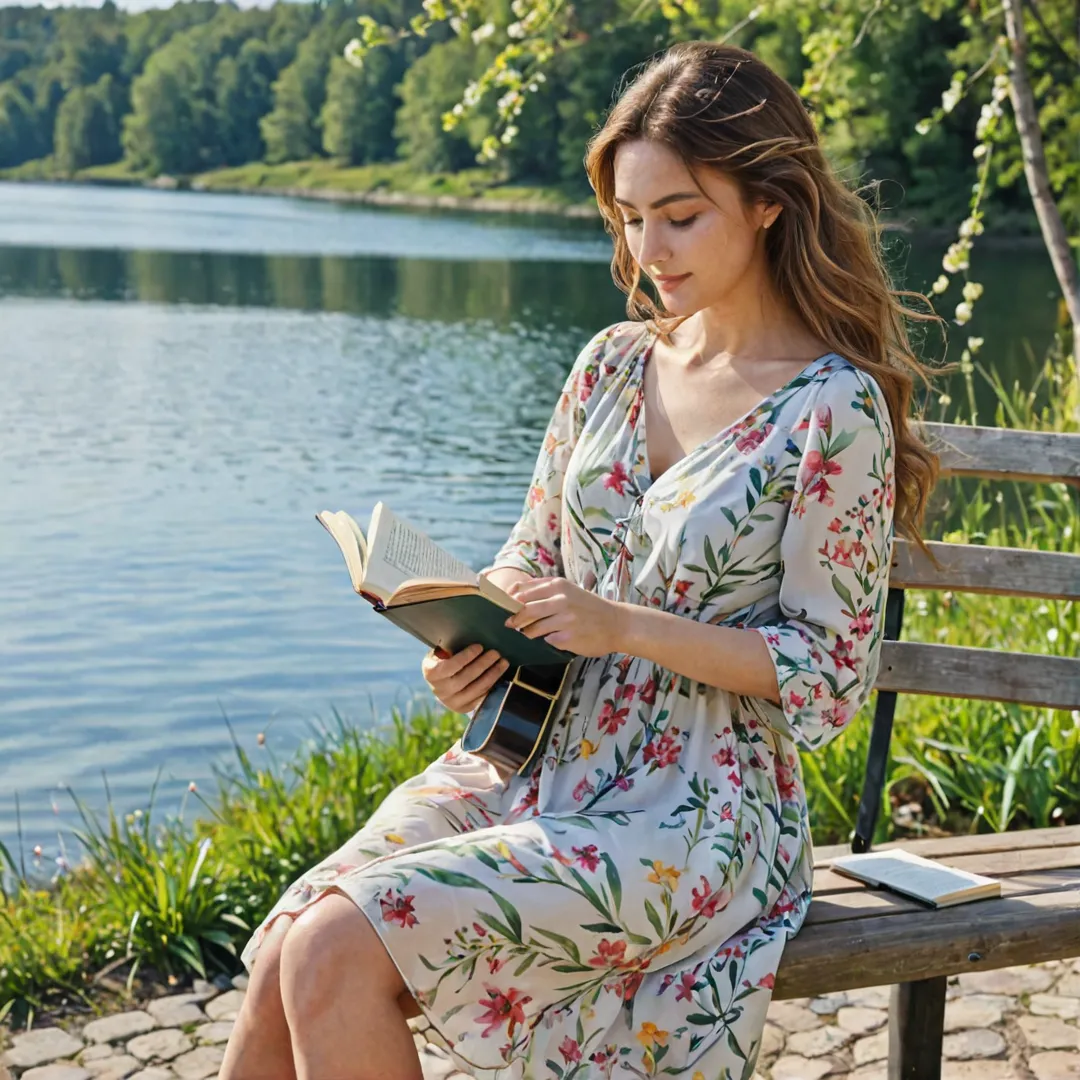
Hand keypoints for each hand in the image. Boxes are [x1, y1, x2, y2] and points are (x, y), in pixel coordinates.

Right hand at [421, 643, 509, 714]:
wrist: (442, 681)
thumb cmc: (445, 659)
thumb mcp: (443, 652)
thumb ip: (452, 647)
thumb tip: (470, 637)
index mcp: (431, 673)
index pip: (450, 666)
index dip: (466, 656)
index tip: (480, 647)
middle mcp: (439, 690)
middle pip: (465, 678)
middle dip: (483, 664)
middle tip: (495, 653)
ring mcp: (451, 702)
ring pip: (476, 689)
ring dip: (492, 675)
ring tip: (503, 662)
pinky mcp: (463, 708)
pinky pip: (481, 697)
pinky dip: (492, 685)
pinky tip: (499, 675)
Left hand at [503, 578, 624, 656]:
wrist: (617, 623)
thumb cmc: (588, 607)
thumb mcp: (568, 590)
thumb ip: (544, 589)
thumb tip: (514, 592)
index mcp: (557, 585)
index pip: (522, 590)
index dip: (509, 600)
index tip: (505, 607)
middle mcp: (560, 600)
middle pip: (524, 609)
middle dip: (514, 619)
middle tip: (510, 624)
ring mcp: (564, 619)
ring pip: (532, 628)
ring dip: (528, 632)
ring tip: (531, 633)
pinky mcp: (567, 637)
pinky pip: (546, 640)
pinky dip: (545, 640)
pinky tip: (551, 638)